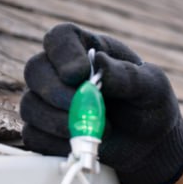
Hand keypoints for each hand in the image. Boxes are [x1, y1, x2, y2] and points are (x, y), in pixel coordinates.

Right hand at [20, 22, 182, 183]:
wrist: (150, 145)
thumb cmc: (150, 106)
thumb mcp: (152, 87)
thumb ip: (128, 76)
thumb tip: (100, 64)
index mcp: (86, 50)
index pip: (59, 38)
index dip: (63, 54)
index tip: (79, 74)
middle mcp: (60, 72)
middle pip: (35, 70)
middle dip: (57, 93)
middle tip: (87, 109)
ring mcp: (49, 103)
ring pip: (30, 106)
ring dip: (60, 123)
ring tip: (98, 132)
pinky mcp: (46, 133)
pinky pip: (34, 137)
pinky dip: (56, 145)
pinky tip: (83, 145)